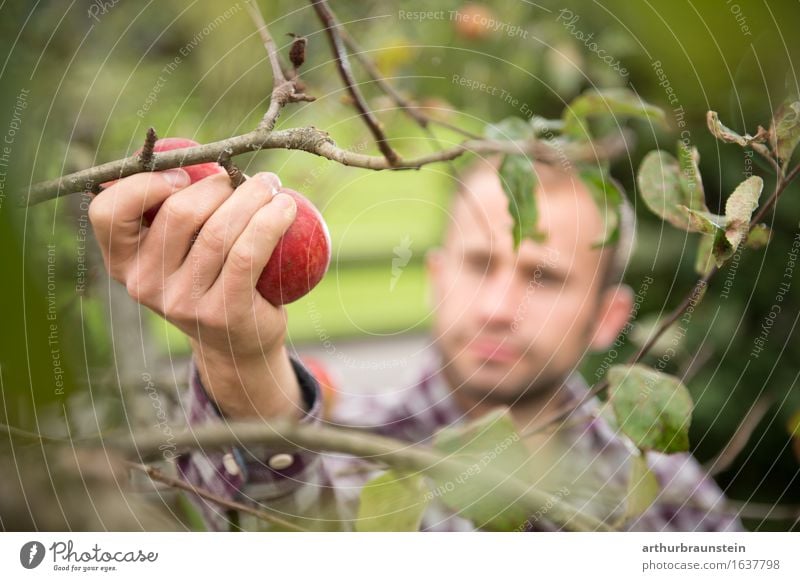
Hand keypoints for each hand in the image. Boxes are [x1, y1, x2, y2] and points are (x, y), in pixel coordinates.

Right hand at [89, 169, 304, 417]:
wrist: (238, 344)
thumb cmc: (210, 278)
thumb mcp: (177, 251)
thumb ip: (171, 210)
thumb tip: (188, 151)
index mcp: (122, 262)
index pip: (107, 212)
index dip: (144, 183)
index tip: (184, 175)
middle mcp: (143, 285)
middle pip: (179, 213)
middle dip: (220, 183)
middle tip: (249, 177)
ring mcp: (181, 303)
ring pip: (219, 232)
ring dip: (253, 197)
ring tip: (273, 187)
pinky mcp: (222, 313)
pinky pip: (248, 254)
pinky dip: (271, 222)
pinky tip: (287, 208)